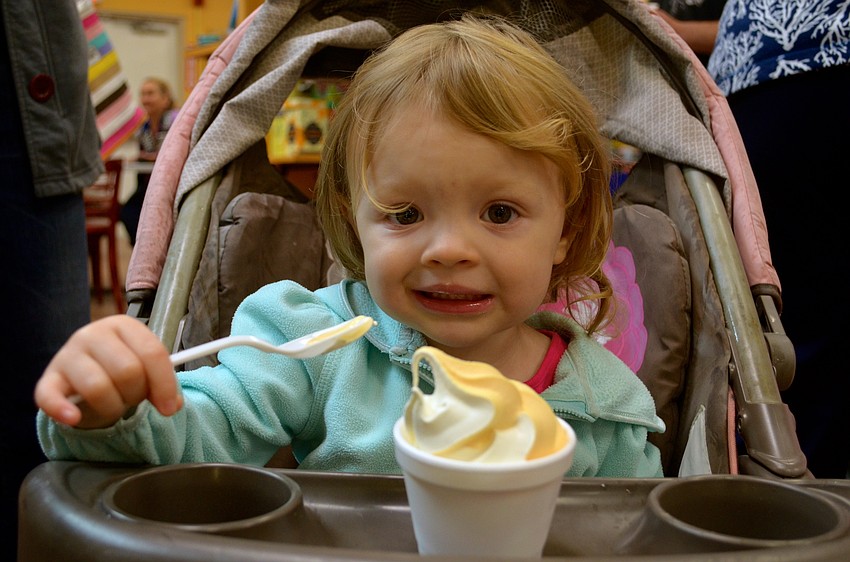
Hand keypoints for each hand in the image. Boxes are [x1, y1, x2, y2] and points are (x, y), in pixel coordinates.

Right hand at [34, 315, 181, 428]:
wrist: (83, 374)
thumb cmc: (119, 368)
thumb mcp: (145, 367)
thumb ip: (162, 382)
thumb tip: (172, 404)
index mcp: (123, 325)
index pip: (152, 352)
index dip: (165, 384)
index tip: (169, 408)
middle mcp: (93, 334)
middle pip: (128, 372)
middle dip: (136, 394)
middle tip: (132, 398)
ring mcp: (67, 355)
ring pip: (98, 388)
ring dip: (112, 407)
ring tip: (113, 406)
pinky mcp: (48, 379)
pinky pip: (50, 397)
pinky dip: (62, 410)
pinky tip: (74, 418)